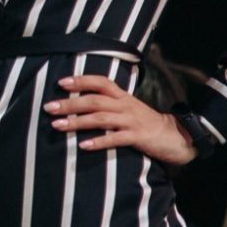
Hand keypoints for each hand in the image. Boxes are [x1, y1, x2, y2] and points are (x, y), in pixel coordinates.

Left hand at [44, 74, 196, 166]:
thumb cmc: (146, 124)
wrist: (177, 136)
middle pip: (94, 100)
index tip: (60, 83)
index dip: (81, 81)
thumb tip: (80, 105)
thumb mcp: (128, 109)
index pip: (100, 82)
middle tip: (49, 107)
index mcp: (122, 97)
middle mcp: (125, 105)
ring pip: (101, 118)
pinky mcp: (138, 137)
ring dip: (77, 122)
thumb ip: (109, 105)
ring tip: (57, 126)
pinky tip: (83, 145)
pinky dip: (98, 141)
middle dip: (70, 103)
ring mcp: (131, 121)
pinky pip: (116, 138)